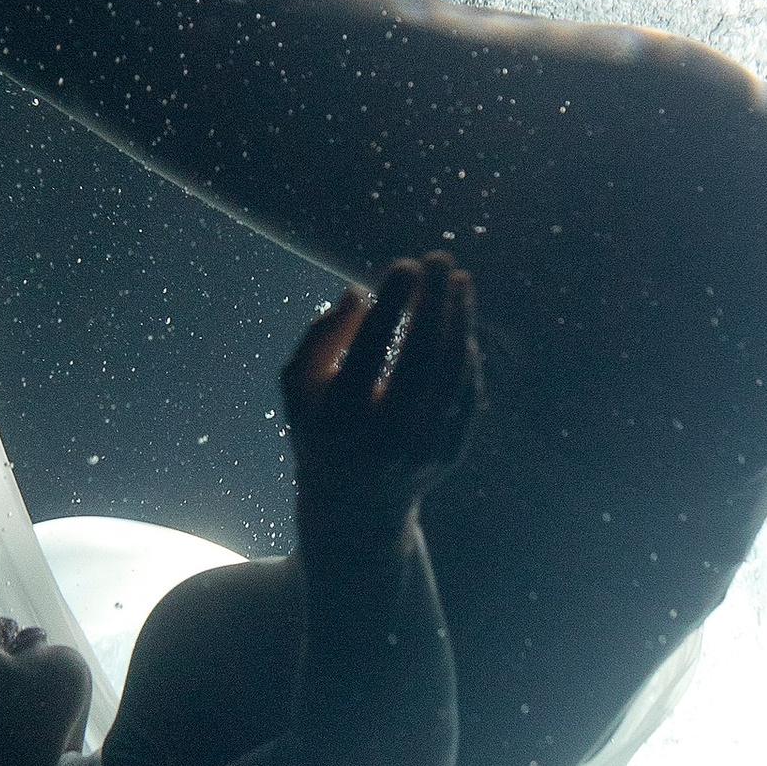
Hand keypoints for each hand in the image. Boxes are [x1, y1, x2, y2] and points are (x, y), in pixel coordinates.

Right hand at [281, 254, 481, 526]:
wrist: (354, 507)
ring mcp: (422, 448)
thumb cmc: (321, 428)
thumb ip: (319, 338)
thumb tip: (358, 293)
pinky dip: (467, 357)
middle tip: (440, 258)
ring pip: (451, 373)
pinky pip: (466, 396)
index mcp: (339, 418)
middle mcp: (383, 436)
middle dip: (434, 301)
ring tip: (461, 281)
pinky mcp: (450, 454)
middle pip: (420, 356)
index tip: (405, 263)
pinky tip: (463, 324)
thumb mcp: (298, 387)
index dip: (391, 302)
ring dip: (461, 321)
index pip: (371, 348)